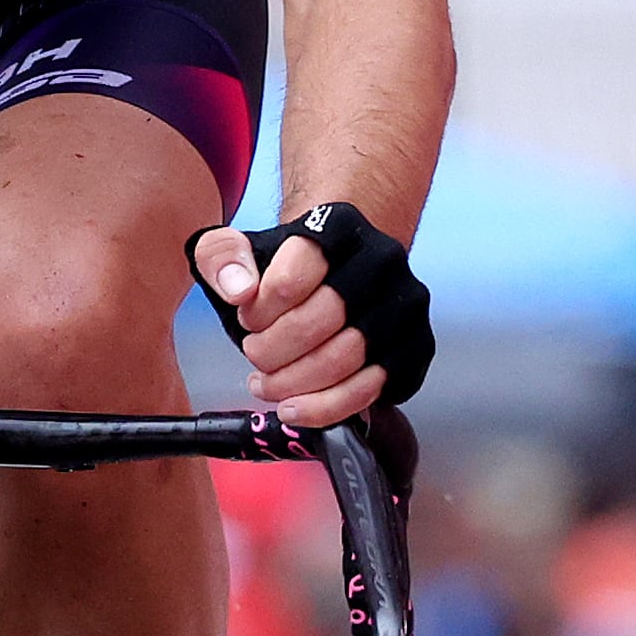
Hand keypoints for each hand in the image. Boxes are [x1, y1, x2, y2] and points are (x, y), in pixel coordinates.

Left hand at [193, 202, 432, 426]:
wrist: (337, 268)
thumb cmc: (285, 263)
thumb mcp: (238, 246)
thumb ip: (221, 256)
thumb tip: (239, 289)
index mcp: (339, 227)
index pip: (291, 278)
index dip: (258, 310)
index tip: (246, 318)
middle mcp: (382, 262)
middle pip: (321, 320)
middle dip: (273, 350)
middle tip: (253, 354)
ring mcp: (405, 306)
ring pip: (347, 358)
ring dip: (295, 382)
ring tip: (265, 384)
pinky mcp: (414, 347)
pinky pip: (372, 388)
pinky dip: (327, 406)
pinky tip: (295, 407)